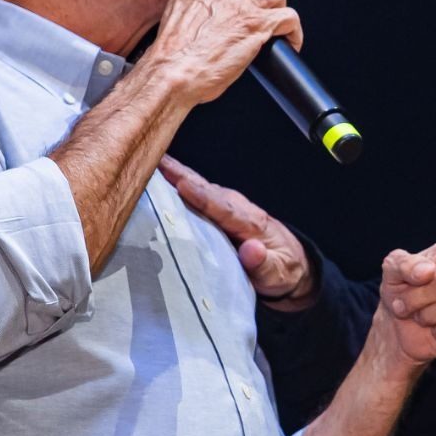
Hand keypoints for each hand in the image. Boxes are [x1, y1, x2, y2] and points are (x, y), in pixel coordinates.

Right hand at [148, 0, 301, 104]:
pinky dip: (293, 31)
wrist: (173, 74)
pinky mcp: (257, 25)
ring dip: (279, 11)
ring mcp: (241, 6)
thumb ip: (193, 8)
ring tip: (277, 28)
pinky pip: (289, 17)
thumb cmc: (171, 58)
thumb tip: (210, 16)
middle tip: (264, 15)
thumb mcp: (174, 18)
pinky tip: (289, 42)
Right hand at [158, 156, 315, 307]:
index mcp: (251, 224)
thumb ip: (265, 265)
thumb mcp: (279, 274)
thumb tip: (253, 250)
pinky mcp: (218, 208)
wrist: (288, 264)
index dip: (202, 197)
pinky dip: (177, 181)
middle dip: (181, 175)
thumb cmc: (282, 270)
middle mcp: (237, 208)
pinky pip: (195, 192)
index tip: (183, 186)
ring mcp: (227, 205)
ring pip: (198, 186)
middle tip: (153, 161)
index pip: (224, 209)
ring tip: (147, 162)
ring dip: (175, 174)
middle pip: (206, 188)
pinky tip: (158, 175)